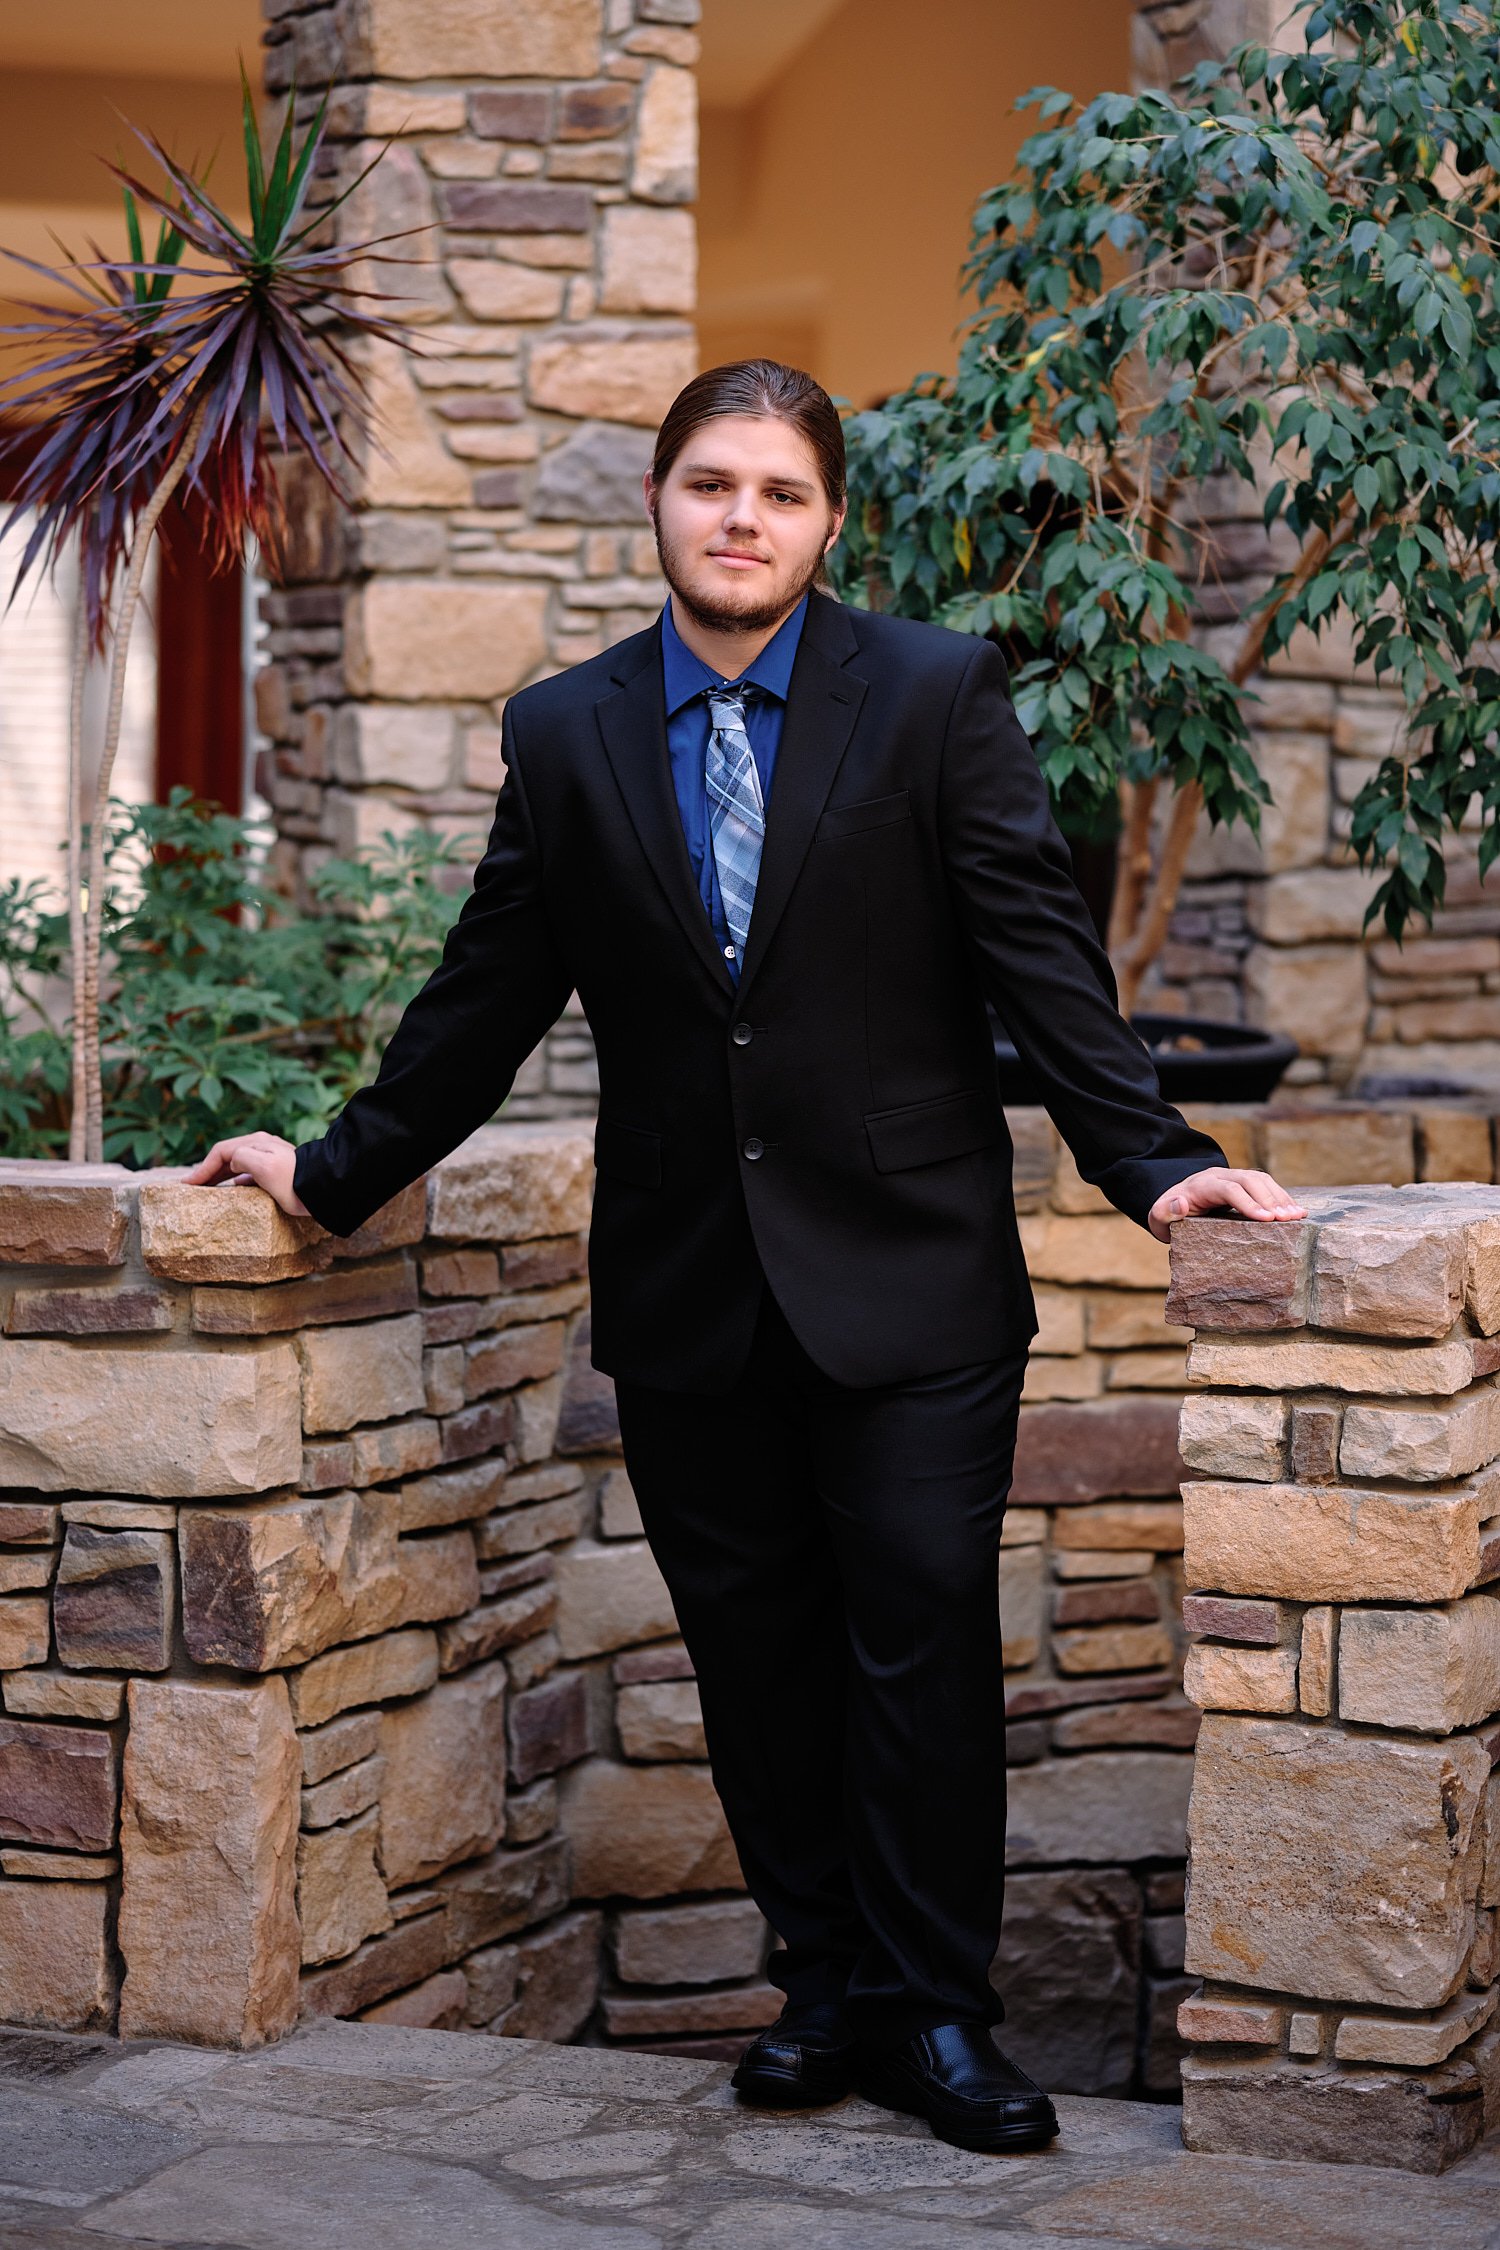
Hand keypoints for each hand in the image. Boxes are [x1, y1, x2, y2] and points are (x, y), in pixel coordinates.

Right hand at [182, 1131, 310, 1218]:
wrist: (324, 1189)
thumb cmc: (294, 1181)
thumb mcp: (263, 1167)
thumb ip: (242, 1158)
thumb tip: (232, 1161)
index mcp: (255, 1143)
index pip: (220, 1152)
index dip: (202, 1168)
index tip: (187, 1185)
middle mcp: (261, 1146)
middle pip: (226, 1156)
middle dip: (208, 1170)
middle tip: (192, 1187)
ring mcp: (269, 1157)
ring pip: (237, 1163)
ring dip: (220, 1175)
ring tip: (207, 1188)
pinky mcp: (277, 1170)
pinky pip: (248, 1172)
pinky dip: (235, 1179)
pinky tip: (233, 1189)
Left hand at [1146, 1166, 1305, 1243]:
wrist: (1174, 1202)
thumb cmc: (1169, 1215)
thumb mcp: (1159, 1217)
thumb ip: (1165, 1212)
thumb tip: (1181, 1203)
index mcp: (1201, 1185)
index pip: (1229, 1190)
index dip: (1248, 1203)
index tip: (1266, 1220)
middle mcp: (1220, 1176)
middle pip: (1250, 1181)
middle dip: (1270, 1199)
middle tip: (1287, 1219)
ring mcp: (1234, 1177)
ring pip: (1261, 1180)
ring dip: (1281, 1197)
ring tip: (1297, 1217)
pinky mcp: (1244, 1183)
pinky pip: (1266, 1185)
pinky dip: (1283, 1197)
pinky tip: (1297, 1212)